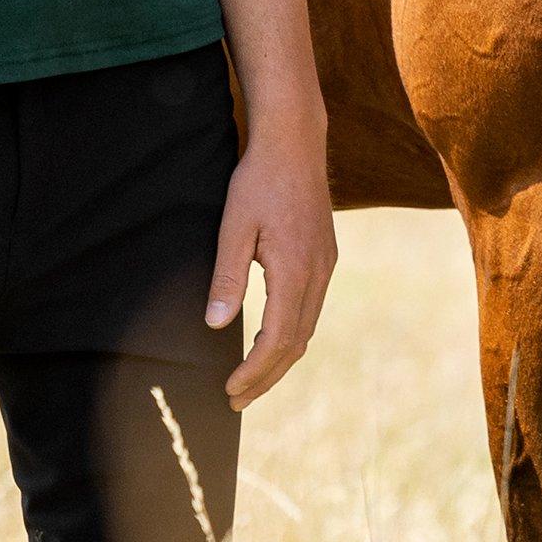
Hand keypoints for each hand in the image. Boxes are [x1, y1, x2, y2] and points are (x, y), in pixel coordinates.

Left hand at [214, 127, 339, 405]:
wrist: (296, 141)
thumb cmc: (259, 180)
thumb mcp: (233, 226)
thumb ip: (226, 278)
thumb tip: (215, 325)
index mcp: (296, 270)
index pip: (277, 339)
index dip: (254, 371)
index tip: (230, 390)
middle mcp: (318, 274)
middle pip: (296, 343)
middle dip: (266, 376)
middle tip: (236, 400)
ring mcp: (326, 266)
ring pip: (307, 328)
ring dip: (280, 359)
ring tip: (252, 379)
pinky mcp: (325, 256)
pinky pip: (312, 309)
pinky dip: (292, 334)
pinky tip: (272, 339)